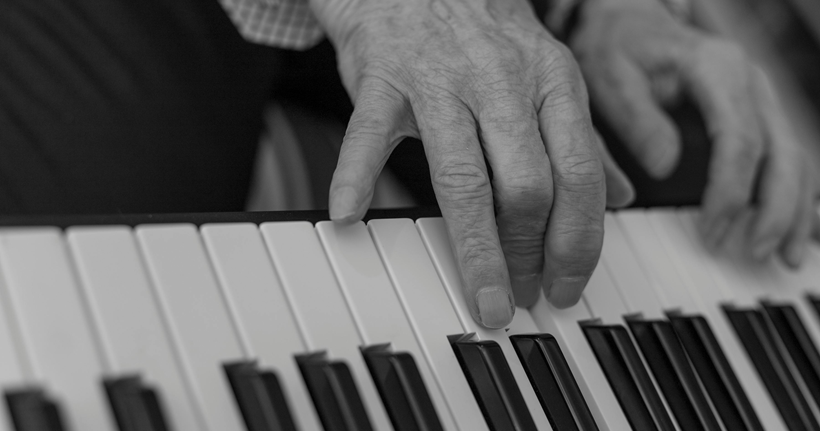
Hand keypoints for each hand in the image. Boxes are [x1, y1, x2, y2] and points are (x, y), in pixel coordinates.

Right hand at [310, 0, 633, 327]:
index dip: (577, 241)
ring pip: (462, 177)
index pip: (578, 175)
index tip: (567, 285)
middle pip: (527, 186)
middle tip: (523, 297)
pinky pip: (369, 134)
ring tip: (485, 297)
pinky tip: (350, 216)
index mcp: (552, 81)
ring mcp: (439, 80)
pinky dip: (355, 176)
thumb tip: (621, 197)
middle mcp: (501, 82)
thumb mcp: (550, 74)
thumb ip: (584, 138)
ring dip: (477, 249)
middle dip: (531, 255)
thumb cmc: (485, 34)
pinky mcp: (383, 78)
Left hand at [571, 0, 817, 266]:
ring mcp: (759, 99)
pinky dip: (794, 196)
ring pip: (795, 158)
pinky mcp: (756, 114)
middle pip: (782, 153)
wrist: (627, 19)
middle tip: (755, 253)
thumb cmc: (616, 45)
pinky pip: (787, 158)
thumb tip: (664, 165)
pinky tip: (793, 230)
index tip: (711, 232)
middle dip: (775, 210)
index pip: (740, 140)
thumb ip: (636, 120)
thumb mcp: (610, 74)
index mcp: (716, 70)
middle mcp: (749, 83)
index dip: (730, 192)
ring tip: (782, 256)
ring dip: (794, 210)